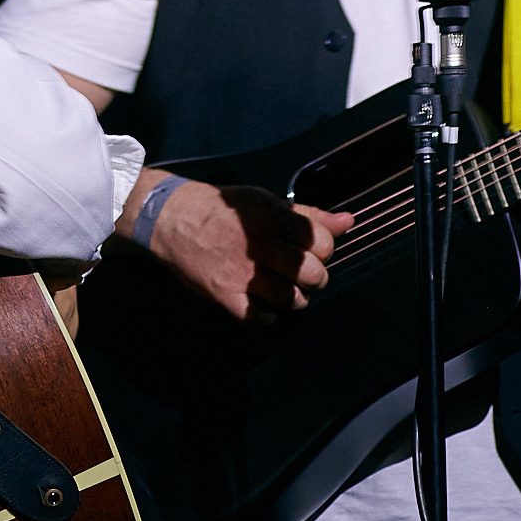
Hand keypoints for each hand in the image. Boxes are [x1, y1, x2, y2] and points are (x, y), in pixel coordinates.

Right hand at [148, 181, 352, 322]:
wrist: (172, 220)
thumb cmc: (222, 210)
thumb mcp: (266, 202)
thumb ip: (309, 216)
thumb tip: (348, 221)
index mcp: (273, 219)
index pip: (322, 242)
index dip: (324, 248)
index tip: (313, 249)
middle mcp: (261, 246)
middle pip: (312, 273)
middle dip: (316, 276)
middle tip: (303, 273)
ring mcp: (243, 274)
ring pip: (292, 299)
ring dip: (295, 298)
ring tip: (285, 288)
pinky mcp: (225, 296)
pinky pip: (260, 319)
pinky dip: (267, 316)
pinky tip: (262, 302)